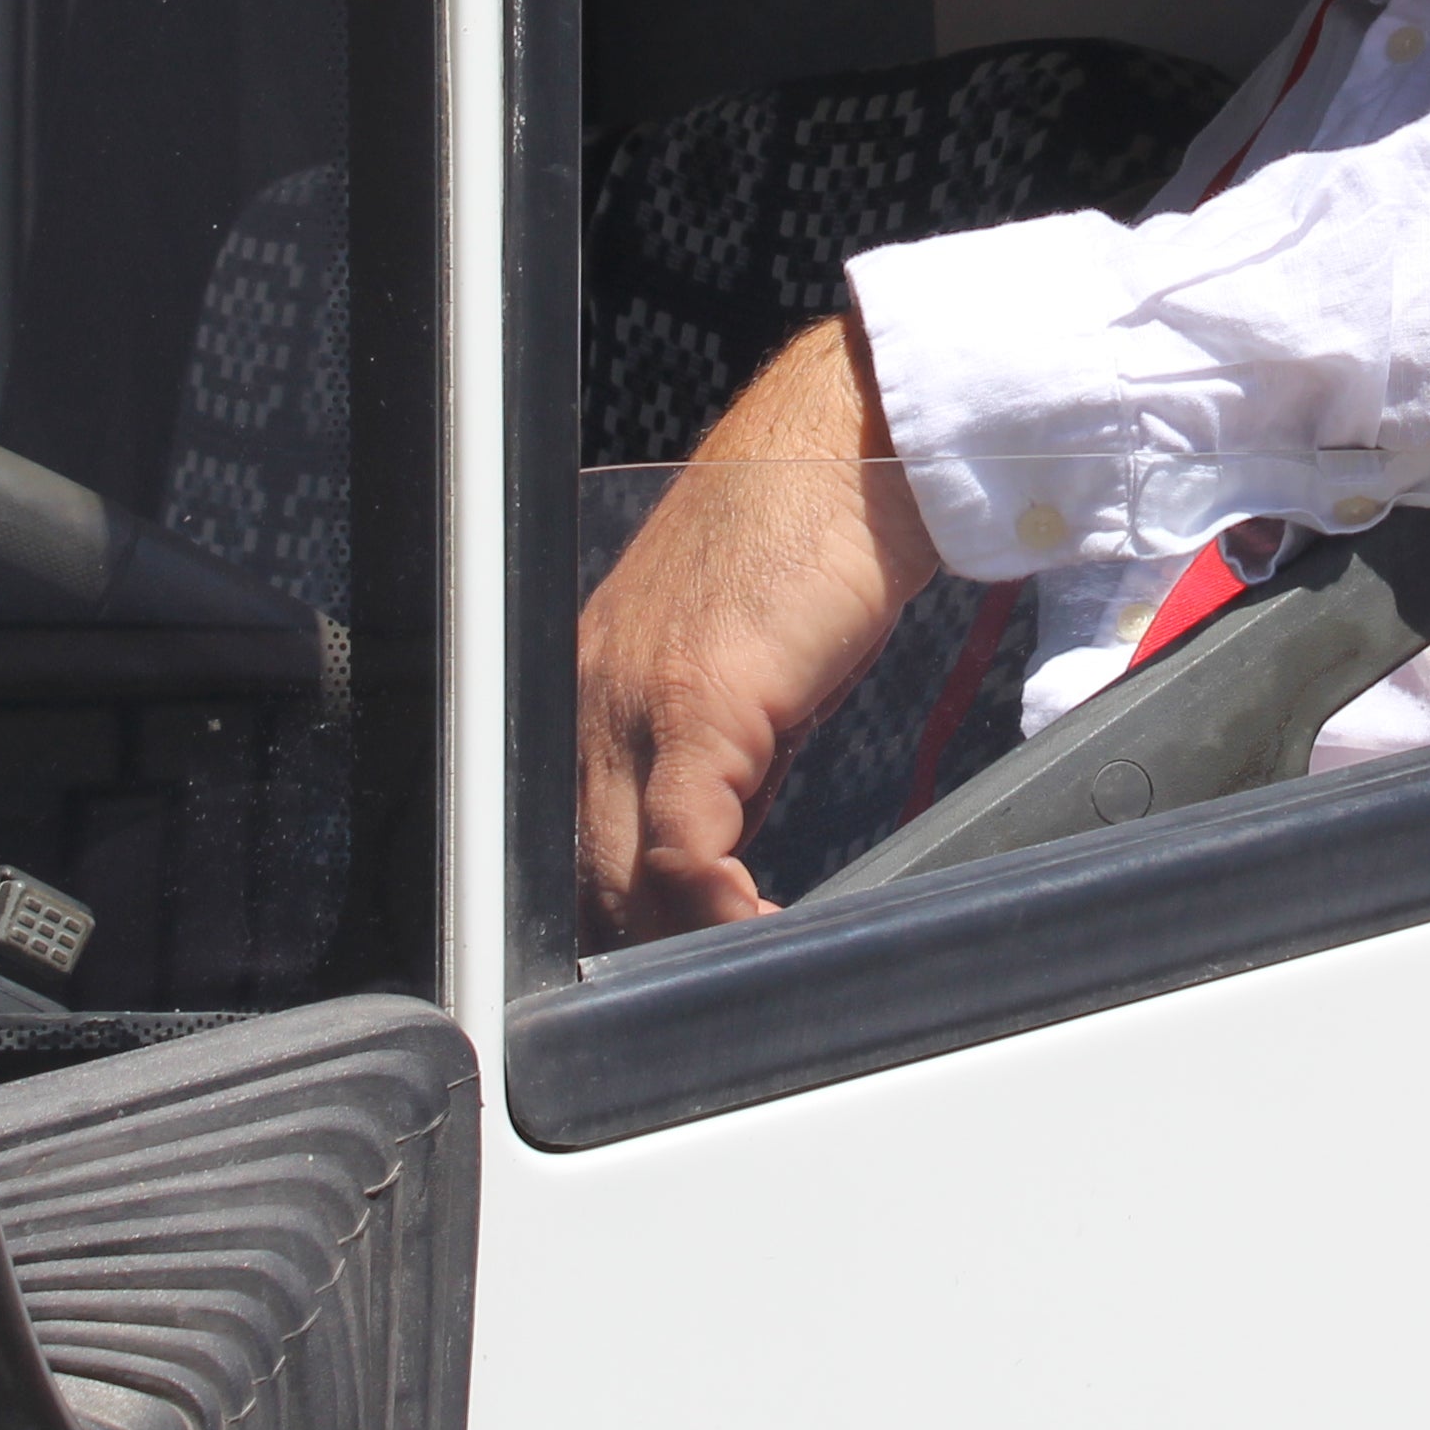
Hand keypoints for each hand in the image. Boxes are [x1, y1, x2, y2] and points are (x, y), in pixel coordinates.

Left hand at [576, 315, 936, 942]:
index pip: (575, 838)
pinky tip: (767, 925)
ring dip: (682, 942)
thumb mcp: (751, 664)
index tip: (682, 964)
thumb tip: (728, 857)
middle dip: (643, 949)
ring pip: (618, 874)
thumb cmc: (820, 533)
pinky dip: (719, 911)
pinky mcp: (697, 697)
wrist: (854, 437)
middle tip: (713, 991)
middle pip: (582, 871)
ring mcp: (629, 694)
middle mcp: (588, 691)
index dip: (624, 918)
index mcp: (594, 684)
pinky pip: (681, 851)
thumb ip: (721, 752)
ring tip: (749, 967)